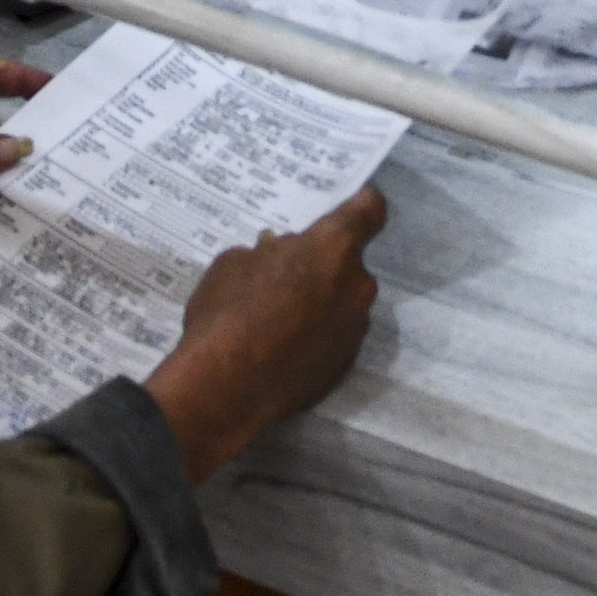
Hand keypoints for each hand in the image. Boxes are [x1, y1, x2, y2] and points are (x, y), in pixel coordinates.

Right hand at [146, 187, 389, 482]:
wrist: (226, 390)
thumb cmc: (227, 313)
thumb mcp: (232, 264)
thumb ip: (265, 253)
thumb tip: (276, 253)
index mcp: (333, 248)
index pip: (369, 210)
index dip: (360, 204)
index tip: (350, 205)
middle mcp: (356, 286)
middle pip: (349, 264)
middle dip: (323, 266)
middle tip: (286, 276)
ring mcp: (355, 330)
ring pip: (343, 304)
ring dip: (321, 304)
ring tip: (279, 320)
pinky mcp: (345, 366)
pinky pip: (334, 338)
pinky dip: (316, 338)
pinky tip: (283, 350)